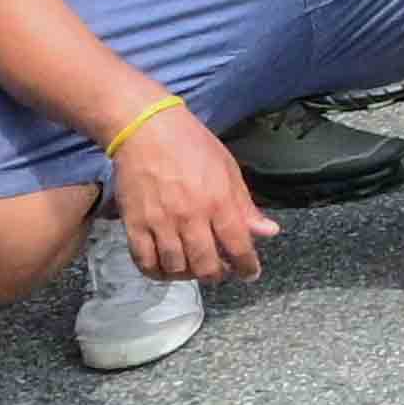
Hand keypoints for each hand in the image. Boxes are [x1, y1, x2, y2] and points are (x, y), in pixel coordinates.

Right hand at [104, 101, 269, 286]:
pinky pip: (145, 261)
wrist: (146, 129)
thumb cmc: (192, 145)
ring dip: (188, 275)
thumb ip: (246, 205)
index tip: (249, 273)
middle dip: (217, 275)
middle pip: (206, 266)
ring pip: (176, 268)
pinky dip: (157, 271)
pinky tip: (166, 267)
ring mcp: (160, 223)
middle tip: (220, 270)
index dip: (247, 267)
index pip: (238, 247)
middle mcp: (190, 217)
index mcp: (219, 202)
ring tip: (193, 266)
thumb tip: (268, 232)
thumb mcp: (228, 169)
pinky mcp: (134, 224)